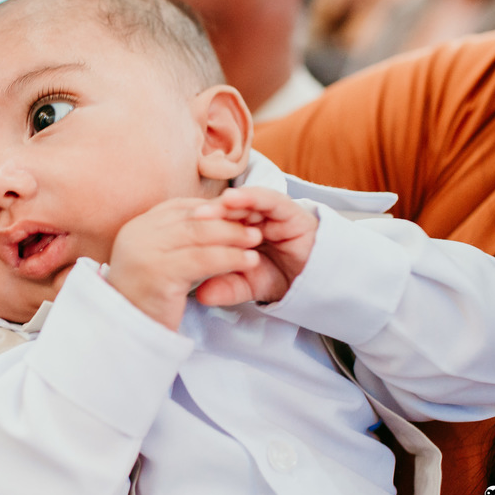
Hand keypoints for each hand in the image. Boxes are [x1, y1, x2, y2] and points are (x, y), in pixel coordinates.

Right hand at [107, 198, 261, 329]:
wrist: (126, 336)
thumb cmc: (148, 302)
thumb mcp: (159, 262)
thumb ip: (178, 241)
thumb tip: (215, 219)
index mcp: (137, 227)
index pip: (181, 207)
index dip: (213, 209)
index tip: (240, 215)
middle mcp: (137, 234)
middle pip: (192, 217)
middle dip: (227, 219)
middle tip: (254, 225)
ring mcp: (145, 251)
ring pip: (199, 234)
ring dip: (233, 235)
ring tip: (256, 240)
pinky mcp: (158, 272)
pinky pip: (203, 259)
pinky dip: (230, 257)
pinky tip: (249, 261)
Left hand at [192, 187, 318, 306]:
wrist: (316, 283)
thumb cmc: (279, 278)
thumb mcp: (248, 286)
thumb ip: (226, 288)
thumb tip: (200, 297)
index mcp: (238, 232)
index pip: (216, 224)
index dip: (199, 227)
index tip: (178, 234)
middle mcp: (252, 218)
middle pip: (227, 211)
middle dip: (209, 214)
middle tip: (191, 218)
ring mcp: (270, 213)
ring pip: (245, 203)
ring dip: (226, 205)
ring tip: (207, 210)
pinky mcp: (290, 210)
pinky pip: (269, 200)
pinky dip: (251, 197)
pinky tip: (233, 199)